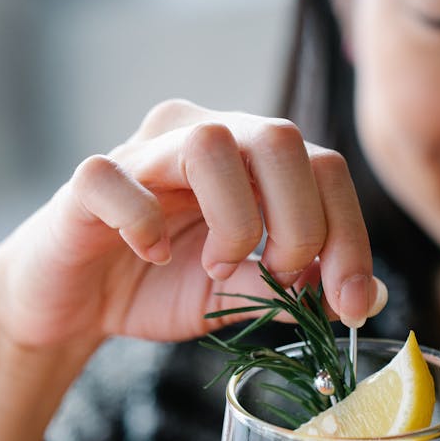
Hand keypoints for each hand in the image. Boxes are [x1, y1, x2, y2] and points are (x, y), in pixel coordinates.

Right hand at [0, 99, 384, 440]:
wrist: (74, 305)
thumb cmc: (159, 286)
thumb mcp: (241, 297)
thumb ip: (296, 290)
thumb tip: (365, 297)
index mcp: (251, 160)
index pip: (325, 168)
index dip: (350, 236)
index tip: (353, 303)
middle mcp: (202, 135)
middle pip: (280, 137)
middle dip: (300, 224)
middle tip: (279, 278)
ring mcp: (143, 151)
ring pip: (211, 143)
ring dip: (234, 220)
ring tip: (217, 267)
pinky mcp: (89, 180)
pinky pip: (119, 180)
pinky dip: (143, 225)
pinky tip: (149, 256)